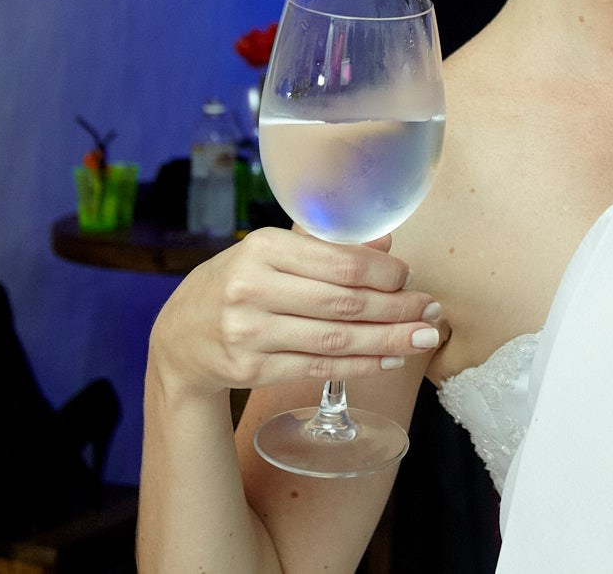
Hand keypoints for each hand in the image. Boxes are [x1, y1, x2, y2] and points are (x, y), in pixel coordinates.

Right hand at [148, 228, 443, 396]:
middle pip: (343, 303)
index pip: (339, 262)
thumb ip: (326, 245)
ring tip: (422, 338)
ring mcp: (249, 332)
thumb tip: (385, 243)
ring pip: (335, 340)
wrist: (180, 336)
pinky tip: (387, 360)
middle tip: (432, 311)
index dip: (384, 272)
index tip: (410, 278)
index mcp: (263, 248)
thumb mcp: (271, 253)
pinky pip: (318, 367)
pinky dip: (359, 365)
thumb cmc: (239, 283)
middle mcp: (253, 288)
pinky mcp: (251, 368)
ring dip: (387, 340)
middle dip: (397, 308)